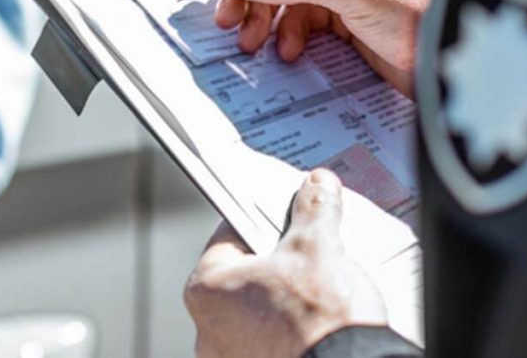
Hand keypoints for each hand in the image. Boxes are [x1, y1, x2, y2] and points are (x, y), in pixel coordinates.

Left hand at [184, 170, 386, 357]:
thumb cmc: (319, 318)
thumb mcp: (319, 248)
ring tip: (318, 282)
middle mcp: (208, 327)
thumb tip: (318, 186)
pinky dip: (290, 325)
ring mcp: (231, 355)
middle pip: (244, 272)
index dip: (262, 216)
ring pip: (258, 308)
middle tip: (308, 245)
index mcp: (206, 288)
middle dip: (276, 257)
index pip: (230, 234)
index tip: (284, 209)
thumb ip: (314, 210)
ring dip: (283, 294)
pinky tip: (318, 316)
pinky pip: (270, 337)